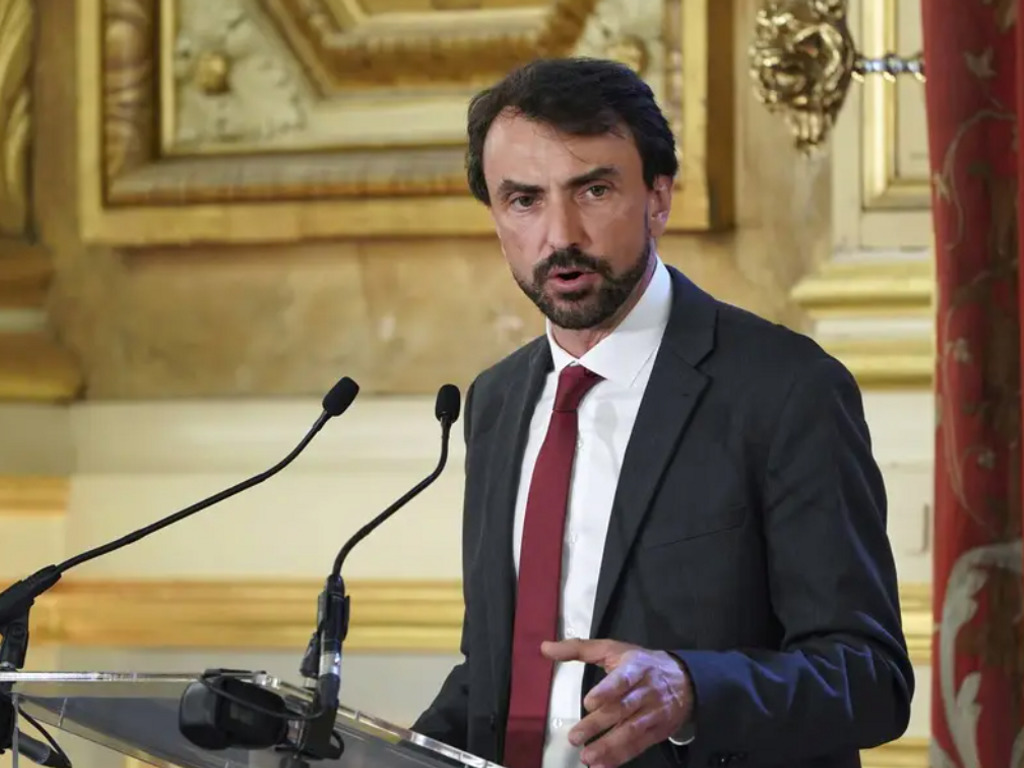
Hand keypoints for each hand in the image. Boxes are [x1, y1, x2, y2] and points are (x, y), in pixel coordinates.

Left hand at [541, 639, 693, 767]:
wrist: (686, 680)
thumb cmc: (640, 663)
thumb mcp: (613, 649)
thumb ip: (579, 649)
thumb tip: (544, 648)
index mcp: (635, 667)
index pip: (623, 679)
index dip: (607, 690)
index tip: (588, 702)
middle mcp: (646, 691)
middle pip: (622, 709)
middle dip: (598, 724)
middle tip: (574, 738)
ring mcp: (653, 713)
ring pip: (631, 731)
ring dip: (609, 746)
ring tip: (587, 757)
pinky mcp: (657, 731)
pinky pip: (639, 745)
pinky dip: (621, 756)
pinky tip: (602, 764)